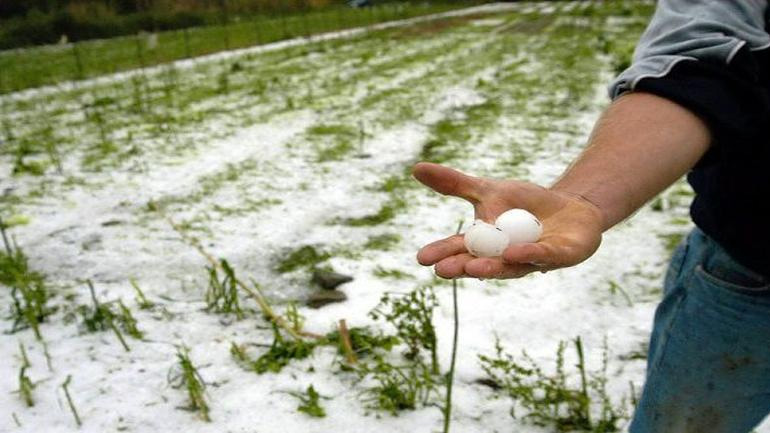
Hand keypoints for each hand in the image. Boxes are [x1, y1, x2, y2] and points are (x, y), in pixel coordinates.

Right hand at [413, 162, 604, 278]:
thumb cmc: (524, 205)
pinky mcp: (560, 256)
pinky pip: (543, 256)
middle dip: (463, 267)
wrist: (570, 209)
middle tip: (443, 270)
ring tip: (473, 268)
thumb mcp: (489, 191)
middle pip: (481, 264)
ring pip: (510, 266)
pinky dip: (529, 254)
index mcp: (486, 245)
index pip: (460, 250)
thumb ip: (454, 184)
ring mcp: (532, 260)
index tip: (422, 258)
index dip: (442, 254)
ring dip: (492, 267)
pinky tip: (515, 252)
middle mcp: (505, 258)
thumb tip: (415, 168)